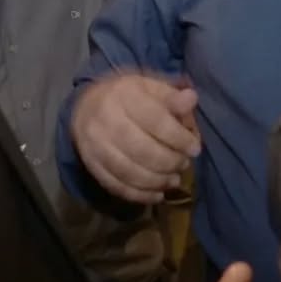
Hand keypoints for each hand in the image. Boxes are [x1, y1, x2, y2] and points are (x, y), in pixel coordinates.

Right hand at [71, 74, 199, 202]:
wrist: (85, 106)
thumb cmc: (127, 96)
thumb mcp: (150, 87)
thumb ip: (171, 96)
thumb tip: (192, 99)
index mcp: (124, 95)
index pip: (156, 120)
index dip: (179, 138)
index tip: (195, 148)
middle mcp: (106, 120)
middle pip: (142, 149)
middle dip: (169, 162)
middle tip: (184, 164)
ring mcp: (95, 145)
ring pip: (129, 171)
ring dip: (157, 181)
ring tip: (174, 180)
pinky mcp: (91, 165)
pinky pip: (116, 185)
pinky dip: (140, 195)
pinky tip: (157, 194)